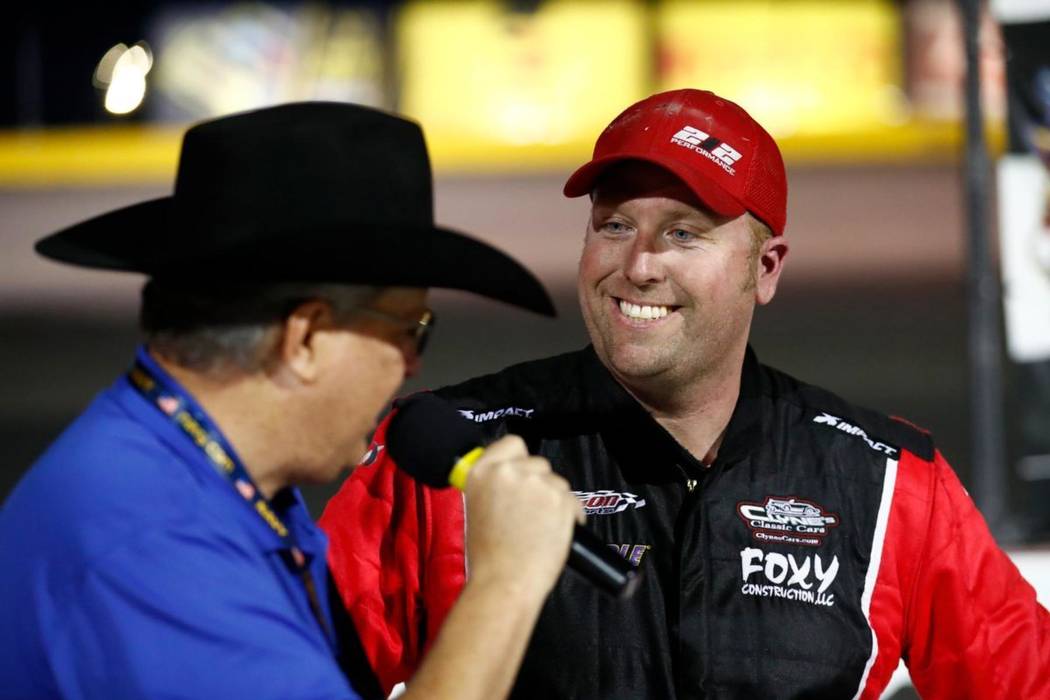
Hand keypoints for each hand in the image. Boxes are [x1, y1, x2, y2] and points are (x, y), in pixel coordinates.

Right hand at [461, 434, 581, 599]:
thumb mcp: (477, 508)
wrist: (505, 583)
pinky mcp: (561, 499)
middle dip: (539, 483)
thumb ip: (493, 486)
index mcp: (481, 472)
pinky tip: (555, 533)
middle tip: (530, 512)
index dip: (519, 459)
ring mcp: (537, 483)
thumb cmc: (489, 556)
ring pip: (557, 482)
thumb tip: (510, 478)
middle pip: (538, 463)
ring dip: (555, 500)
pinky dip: (569, 515)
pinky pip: (573, 501)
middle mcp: (509, 472)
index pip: (511, 444)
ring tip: (541, 528)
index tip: (521, 473)